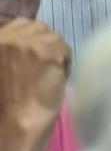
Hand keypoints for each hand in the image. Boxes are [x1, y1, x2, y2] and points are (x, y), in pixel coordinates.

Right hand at [0, 18, 68, 133]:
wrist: (13, 125)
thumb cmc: (4, 104)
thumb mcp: (1, 69)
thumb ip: (8, 52)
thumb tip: (26, 45)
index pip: (19, 25)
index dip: (29, 42)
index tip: (31, 59)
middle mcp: (6, 36)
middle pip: (37, 27)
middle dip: (43, 45)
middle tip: (40, 69)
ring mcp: (27, 40)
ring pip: (53, 38)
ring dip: (54, 55)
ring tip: (45, 76)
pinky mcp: (48, 48)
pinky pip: (66, 50)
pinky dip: (64, 65)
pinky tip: (54, 81)